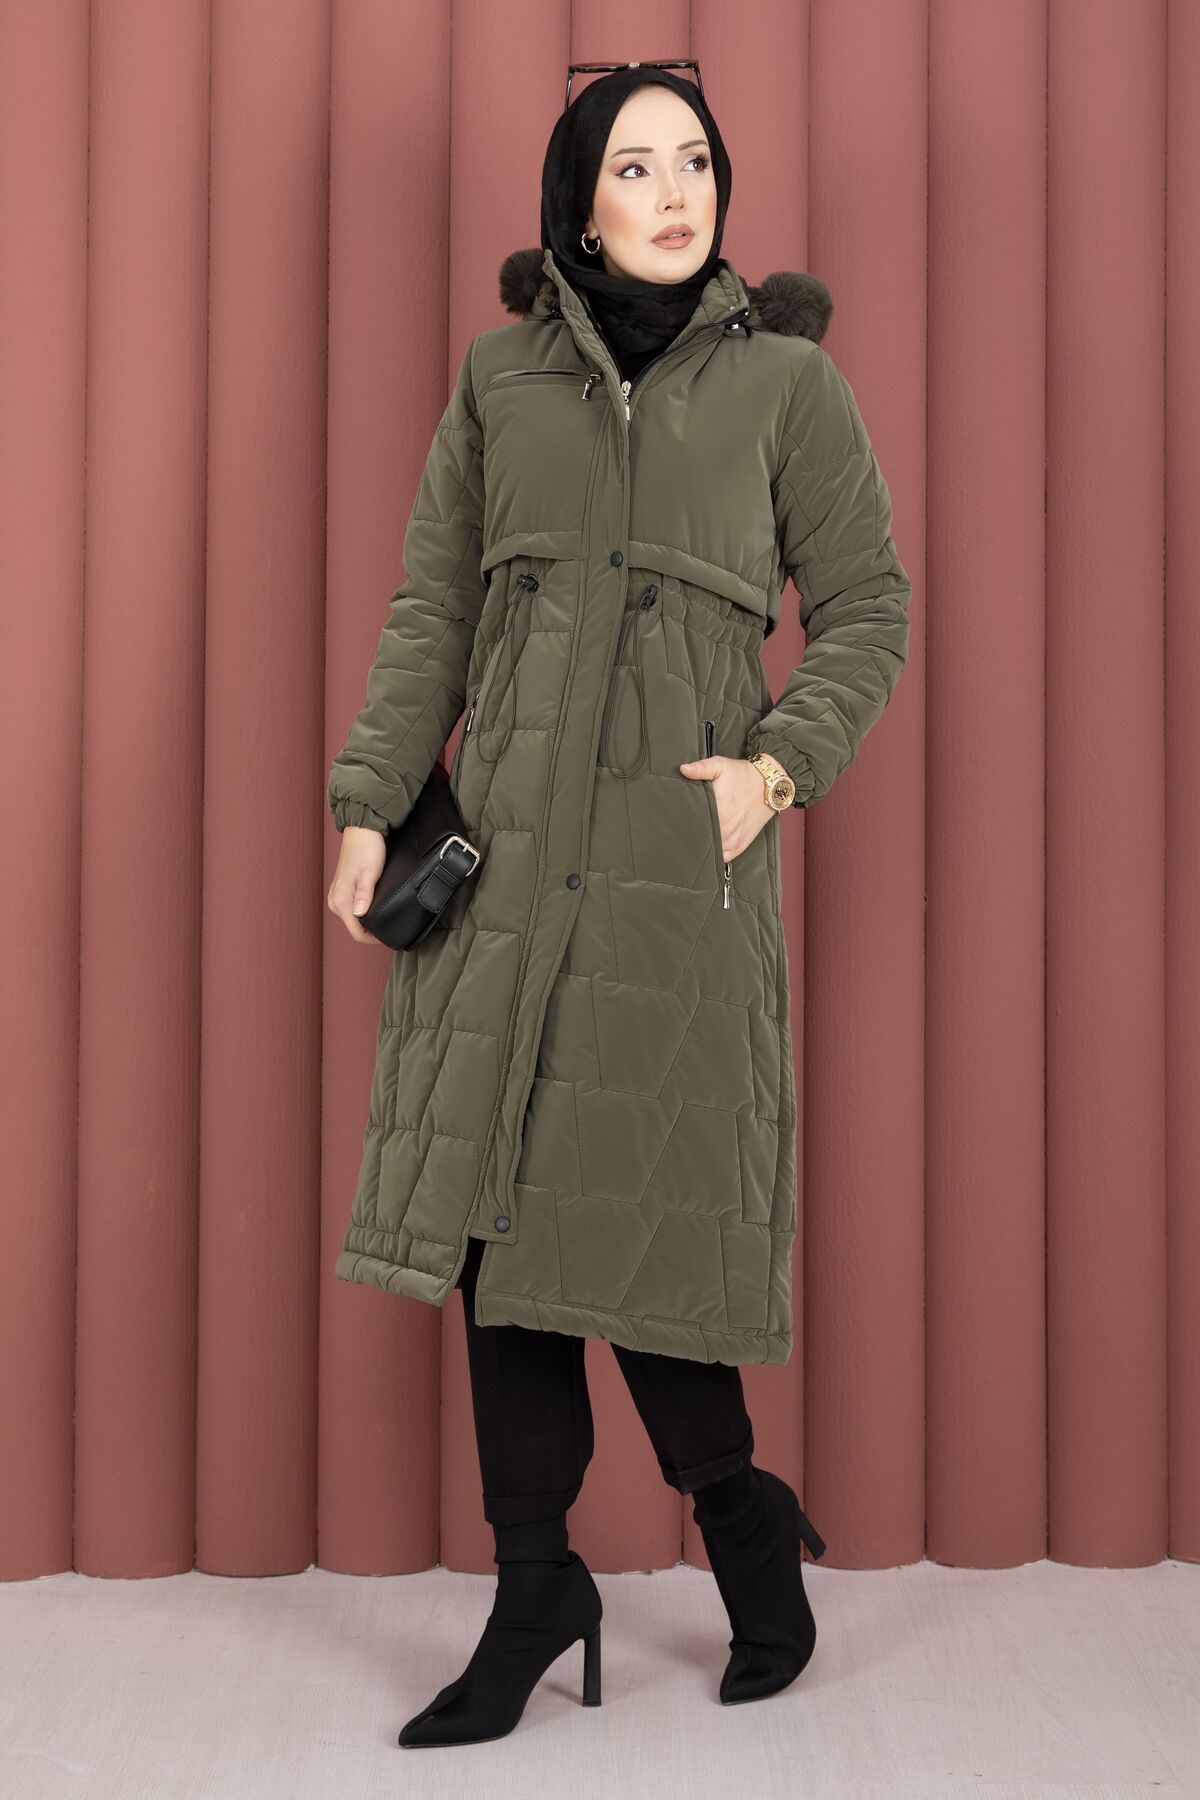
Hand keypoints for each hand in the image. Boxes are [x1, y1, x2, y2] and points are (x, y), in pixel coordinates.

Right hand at [327, 825, 387, 943]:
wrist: (362, 832)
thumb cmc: (367, 849)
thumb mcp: (370, 872)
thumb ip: (364, 894)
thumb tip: (359, 914)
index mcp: (342, 900)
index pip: (356, 933)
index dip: (372, 939)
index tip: (388, 937)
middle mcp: (335, 901)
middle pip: (354, 928)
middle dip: (370, 932)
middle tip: (390, 927)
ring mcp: (336, 896)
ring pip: (352, 919)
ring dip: (366, 922)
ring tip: (383, 917)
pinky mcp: (341, 891)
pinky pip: (351, 910)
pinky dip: (362, 912)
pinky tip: (374, 907)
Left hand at [678, 754, 777, 860]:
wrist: (768, 785)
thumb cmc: (743, 775)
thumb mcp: (720, 766)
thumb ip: (700, 768)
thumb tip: (683, 769)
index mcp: (716, 809)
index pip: (691, 824)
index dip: (680, 824)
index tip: (675, 821)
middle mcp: (724, 827)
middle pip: (699, 838)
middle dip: (689, 835)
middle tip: (679, 831)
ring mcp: (732, 839)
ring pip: (710, 850)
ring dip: (701, 846)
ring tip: (692, 839)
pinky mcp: (739, 846)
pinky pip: (722, 858)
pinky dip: (714, 855)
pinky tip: (708, 847)